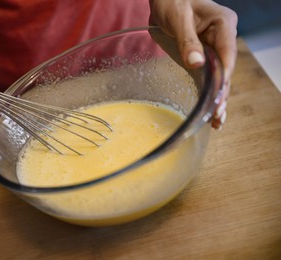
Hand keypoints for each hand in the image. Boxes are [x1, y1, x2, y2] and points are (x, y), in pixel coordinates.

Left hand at [149, 0, 237, 128]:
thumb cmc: (172, 1)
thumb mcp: (179, 18)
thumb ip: (188, 40)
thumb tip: (198, 63)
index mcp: (223, 24)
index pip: (227, 53)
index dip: (223, 76)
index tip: (218, 94)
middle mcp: (222, 38)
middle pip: (225, 69)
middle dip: (221, 93)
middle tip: (216, 115)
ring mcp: (213, 49)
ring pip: (218, 76)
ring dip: (217, 99)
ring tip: (216, 121)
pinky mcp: (201, 57)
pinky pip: (208, 76)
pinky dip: (208, 94)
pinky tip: (209, 111)